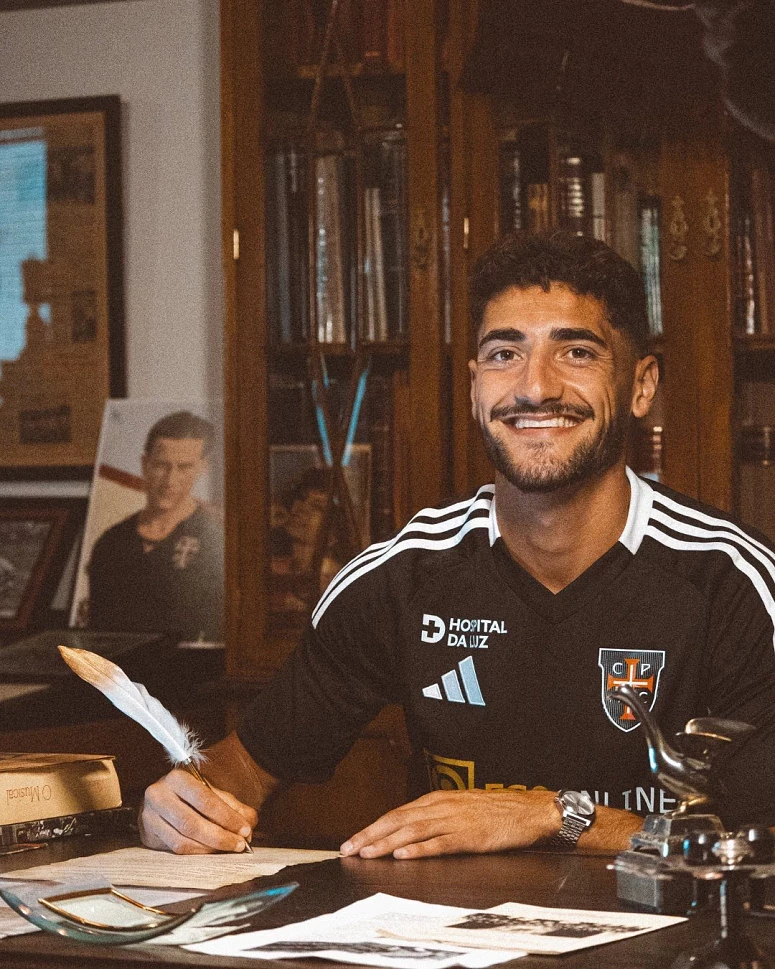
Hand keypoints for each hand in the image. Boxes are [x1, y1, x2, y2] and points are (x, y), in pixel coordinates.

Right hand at [139, 768, 257, 853]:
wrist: (161, 801)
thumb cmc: (190, 796)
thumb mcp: (212, 792)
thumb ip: (232, 806)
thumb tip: (249, 824)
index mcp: (177, 778)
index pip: (205, 800)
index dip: (227, 817)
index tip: (244, 829)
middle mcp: (158, 795)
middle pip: (192, 823)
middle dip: (220, 836)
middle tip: (239, 844)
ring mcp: (150, 817)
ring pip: (183, 840)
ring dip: (210, 848)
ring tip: (228, 849)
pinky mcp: (148, 835)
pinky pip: (175, 849)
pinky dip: (197, 853)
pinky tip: (211, 852)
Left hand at [340, 788, 558, 859]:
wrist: (529, 809)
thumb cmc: (497, 810)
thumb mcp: (461, 807)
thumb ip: (437, 816)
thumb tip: (411, 830)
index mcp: (438, 800)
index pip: (397, 813)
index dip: (373, 827)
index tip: (353, 840)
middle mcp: (442, 807)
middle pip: (398, 821)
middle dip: (370, 835)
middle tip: (348, 849)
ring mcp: (455, 821)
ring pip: (412, 831)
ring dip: (386, 843)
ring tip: (366, 853)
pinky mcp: (469, 837)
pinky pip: (439, 844)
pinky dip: (419, 850)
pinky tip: (403, 856)